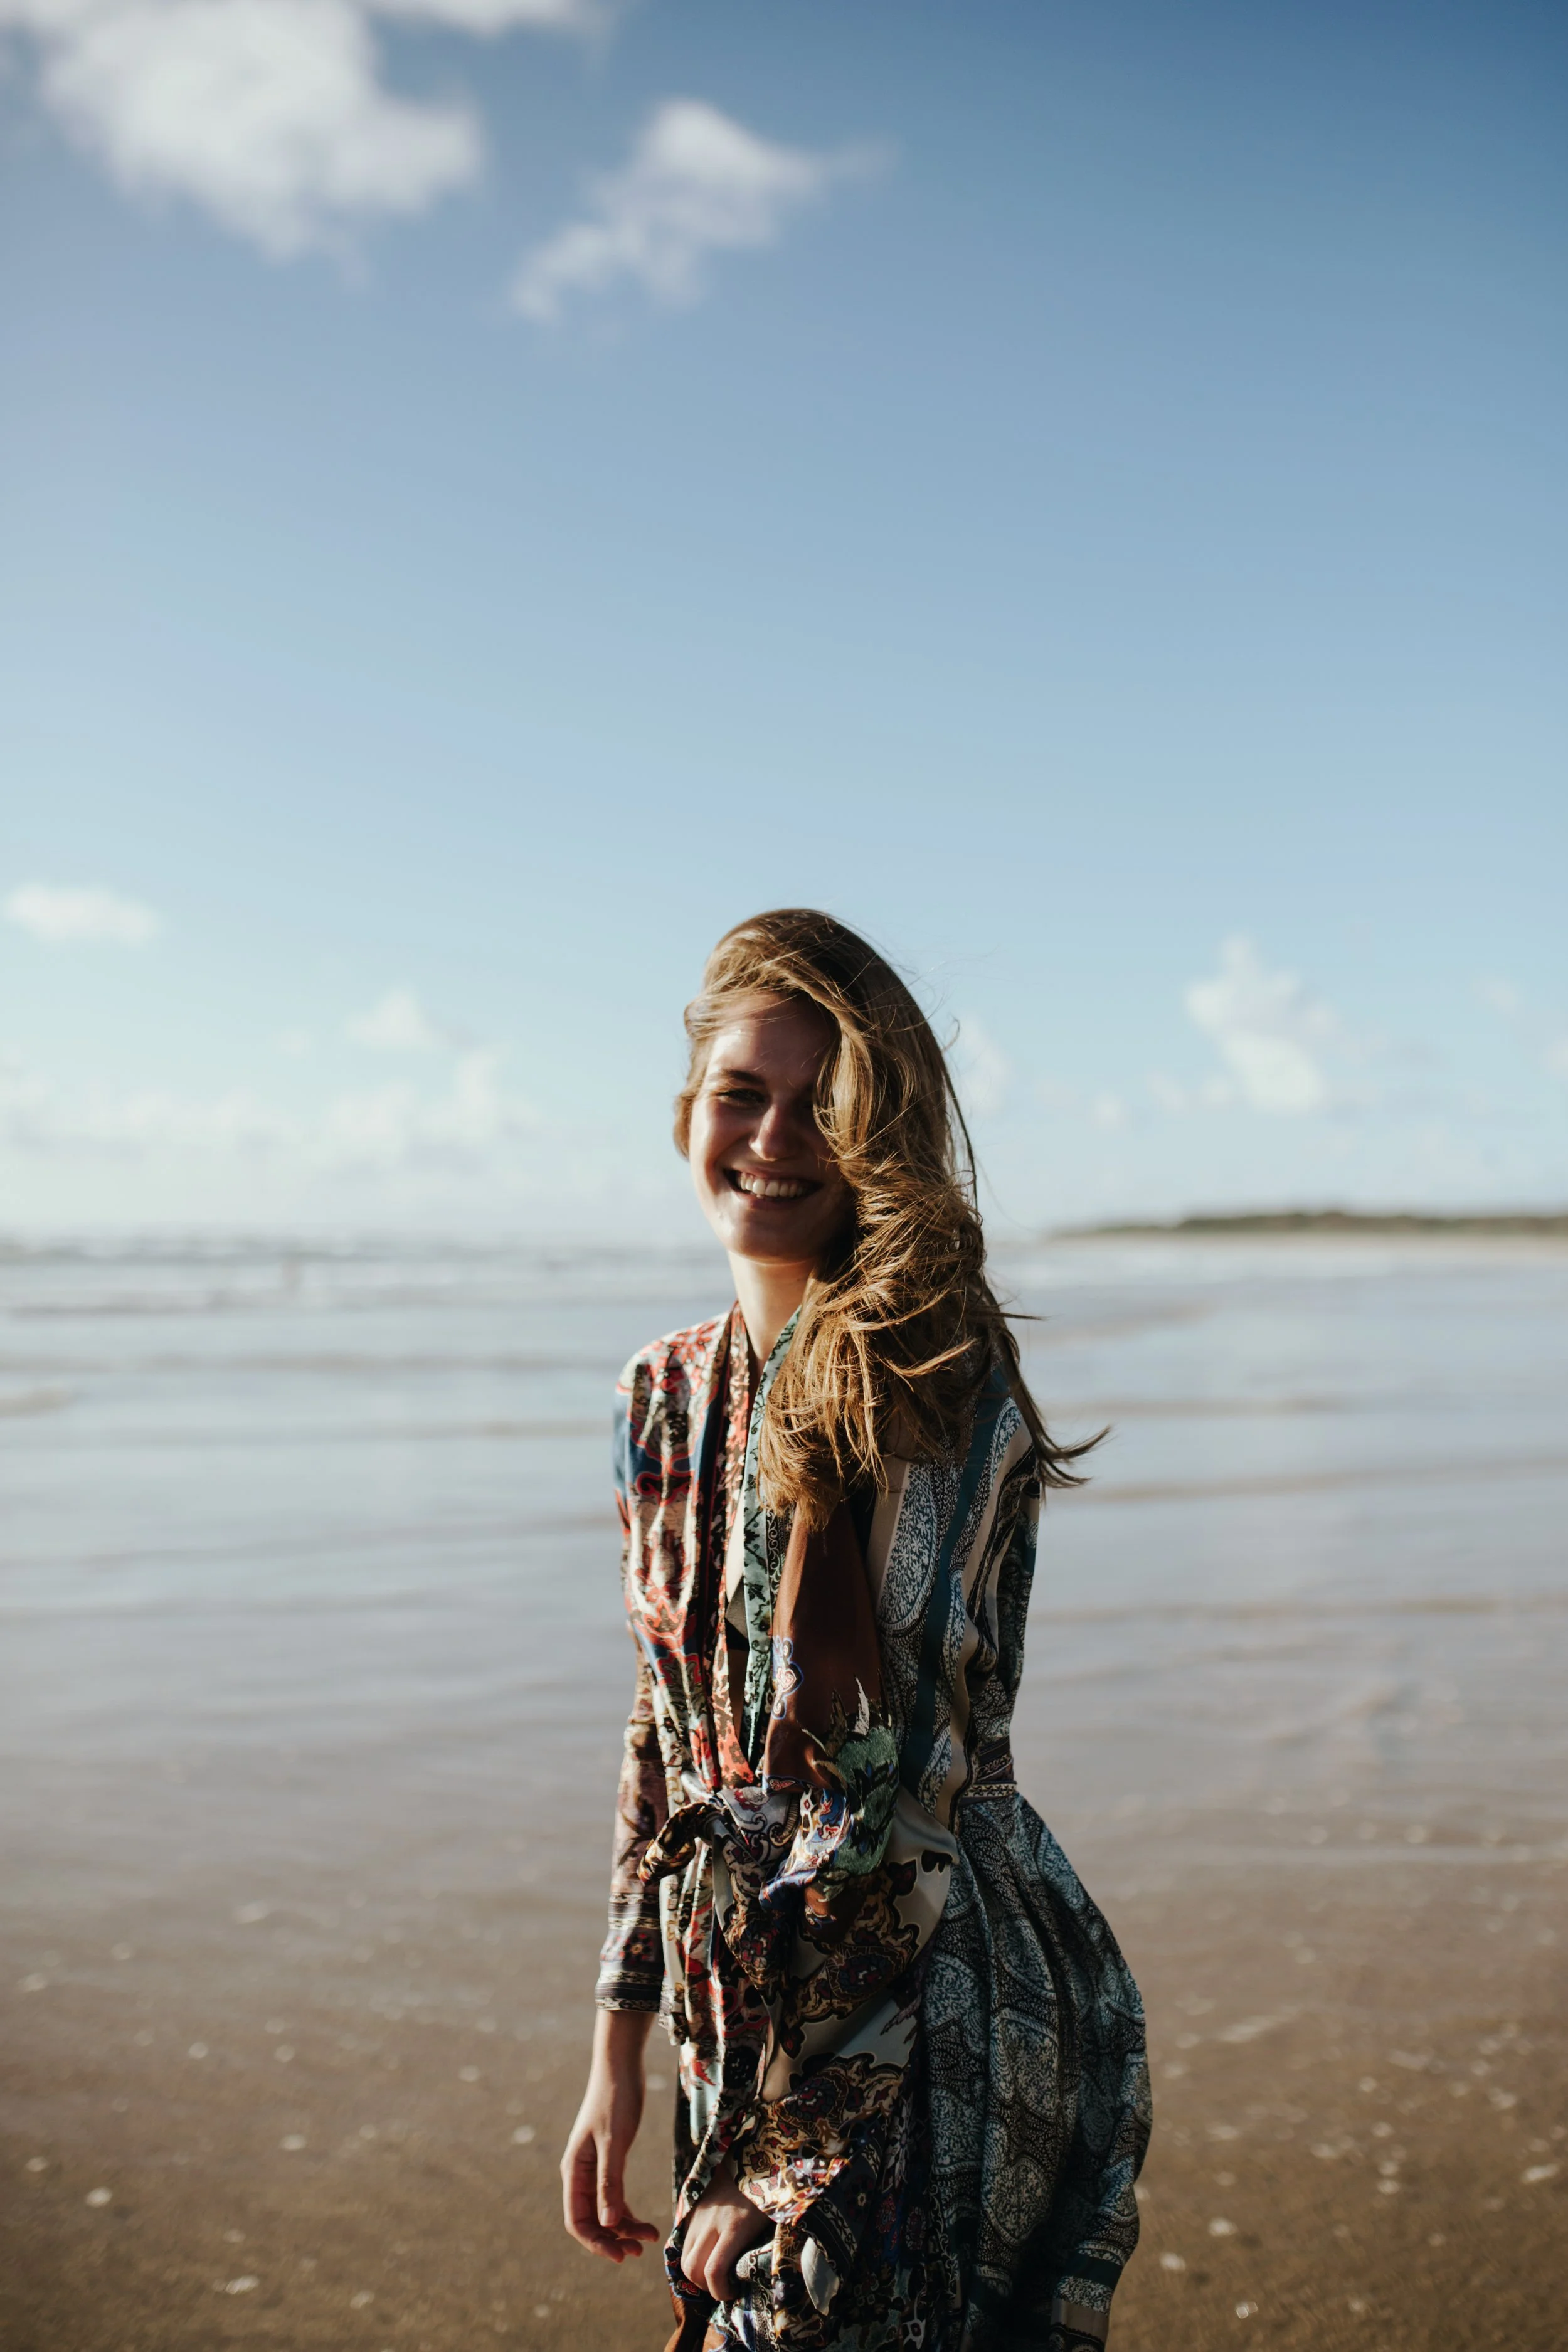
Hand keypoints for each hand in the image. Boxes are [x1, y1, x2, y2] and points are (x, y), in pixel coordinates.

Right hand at [561, 2009, 661, 2262]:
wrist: (621, 2066)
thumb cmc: (615, 2099)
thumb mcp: (614, 2142)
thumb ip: (609, 2182)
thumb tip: (606, 2224)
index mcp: (575, 2171)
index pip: (577, 2220)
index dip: (596, 2242)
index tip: (620, 2255)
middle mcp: (580, 2174)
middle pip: (590, 2220)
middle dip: (612, 2239)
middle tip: (639, 2252)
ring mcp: (594, 2168)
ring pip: (604, 2211)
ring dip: (624, 2228)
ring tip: (650, 2239)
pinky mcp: (609, 2161)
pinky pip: (614, 2196)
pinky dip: (628, 2212)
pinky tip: (646, 2222)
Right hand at [680, 2163, 771, 2301]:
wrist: (749, 2152)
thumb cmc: (769, 2189)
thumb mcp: (771, 2219)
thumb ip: (759, 2247)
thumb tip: (756, 2276)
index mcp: (735, 2226)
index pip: (713, 2271)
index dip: (720, 2291)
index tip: (733, 2292)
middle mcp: (711, 2222)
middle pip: (692, 2269)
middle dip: (706, 2286)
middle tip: (724, 2286)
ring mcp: (699, 2215)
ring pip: (684, 2257)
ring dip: (696, 2272)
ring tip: (716, 2272)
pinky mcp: (693, 2209)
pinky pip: (685, 2241)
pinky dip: (693, 2254)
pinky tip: (709, 2252)